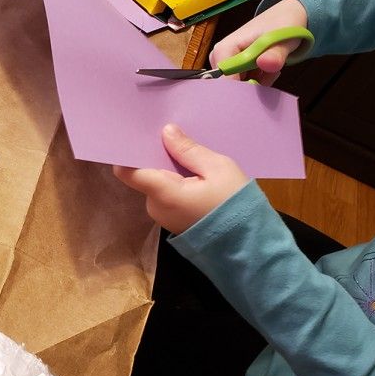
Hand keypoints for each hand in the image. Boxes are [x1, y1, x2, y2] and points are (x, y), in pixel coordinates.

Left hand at [113, 124, 248, 234]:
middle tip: (172, 137)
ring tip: (187, 154)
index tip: (137, 135)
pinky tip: (191, 173)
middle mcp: (155, 206)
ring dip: (167, 168)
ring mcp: (161, 215)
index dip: (128, 153)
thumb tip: (166, 132)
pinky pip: (165, 193)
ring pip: (155, 182)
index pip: (128, 172)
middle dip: (156, 156)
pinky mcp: (170, 219)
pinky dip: (175, 181)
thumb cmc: (235, 205)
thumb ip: (189, 150)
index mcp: (164, 194)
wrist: (246, 243)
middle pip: (144, 174)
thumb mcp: (218, 169)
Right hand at [209, 0, 307, 85]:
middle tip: (270, 75)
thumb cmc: (282, 24)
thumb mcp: (283, 38)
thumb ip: (275, 53)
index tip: (259, 89)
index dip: (238, 90)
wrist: (286, 18)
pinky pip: (244, 85)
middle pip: (229, 86)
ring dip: (257, 84)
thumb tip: (266, 63)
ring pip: (238, 88)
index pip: (223, 79)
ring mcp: (227, 65)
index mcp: (225, 48)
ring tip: (272, 71)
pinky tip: (268, 72)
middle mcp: (221, 58)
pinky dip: (258, 82)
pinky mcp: (235, 70)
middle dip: (251, 87)